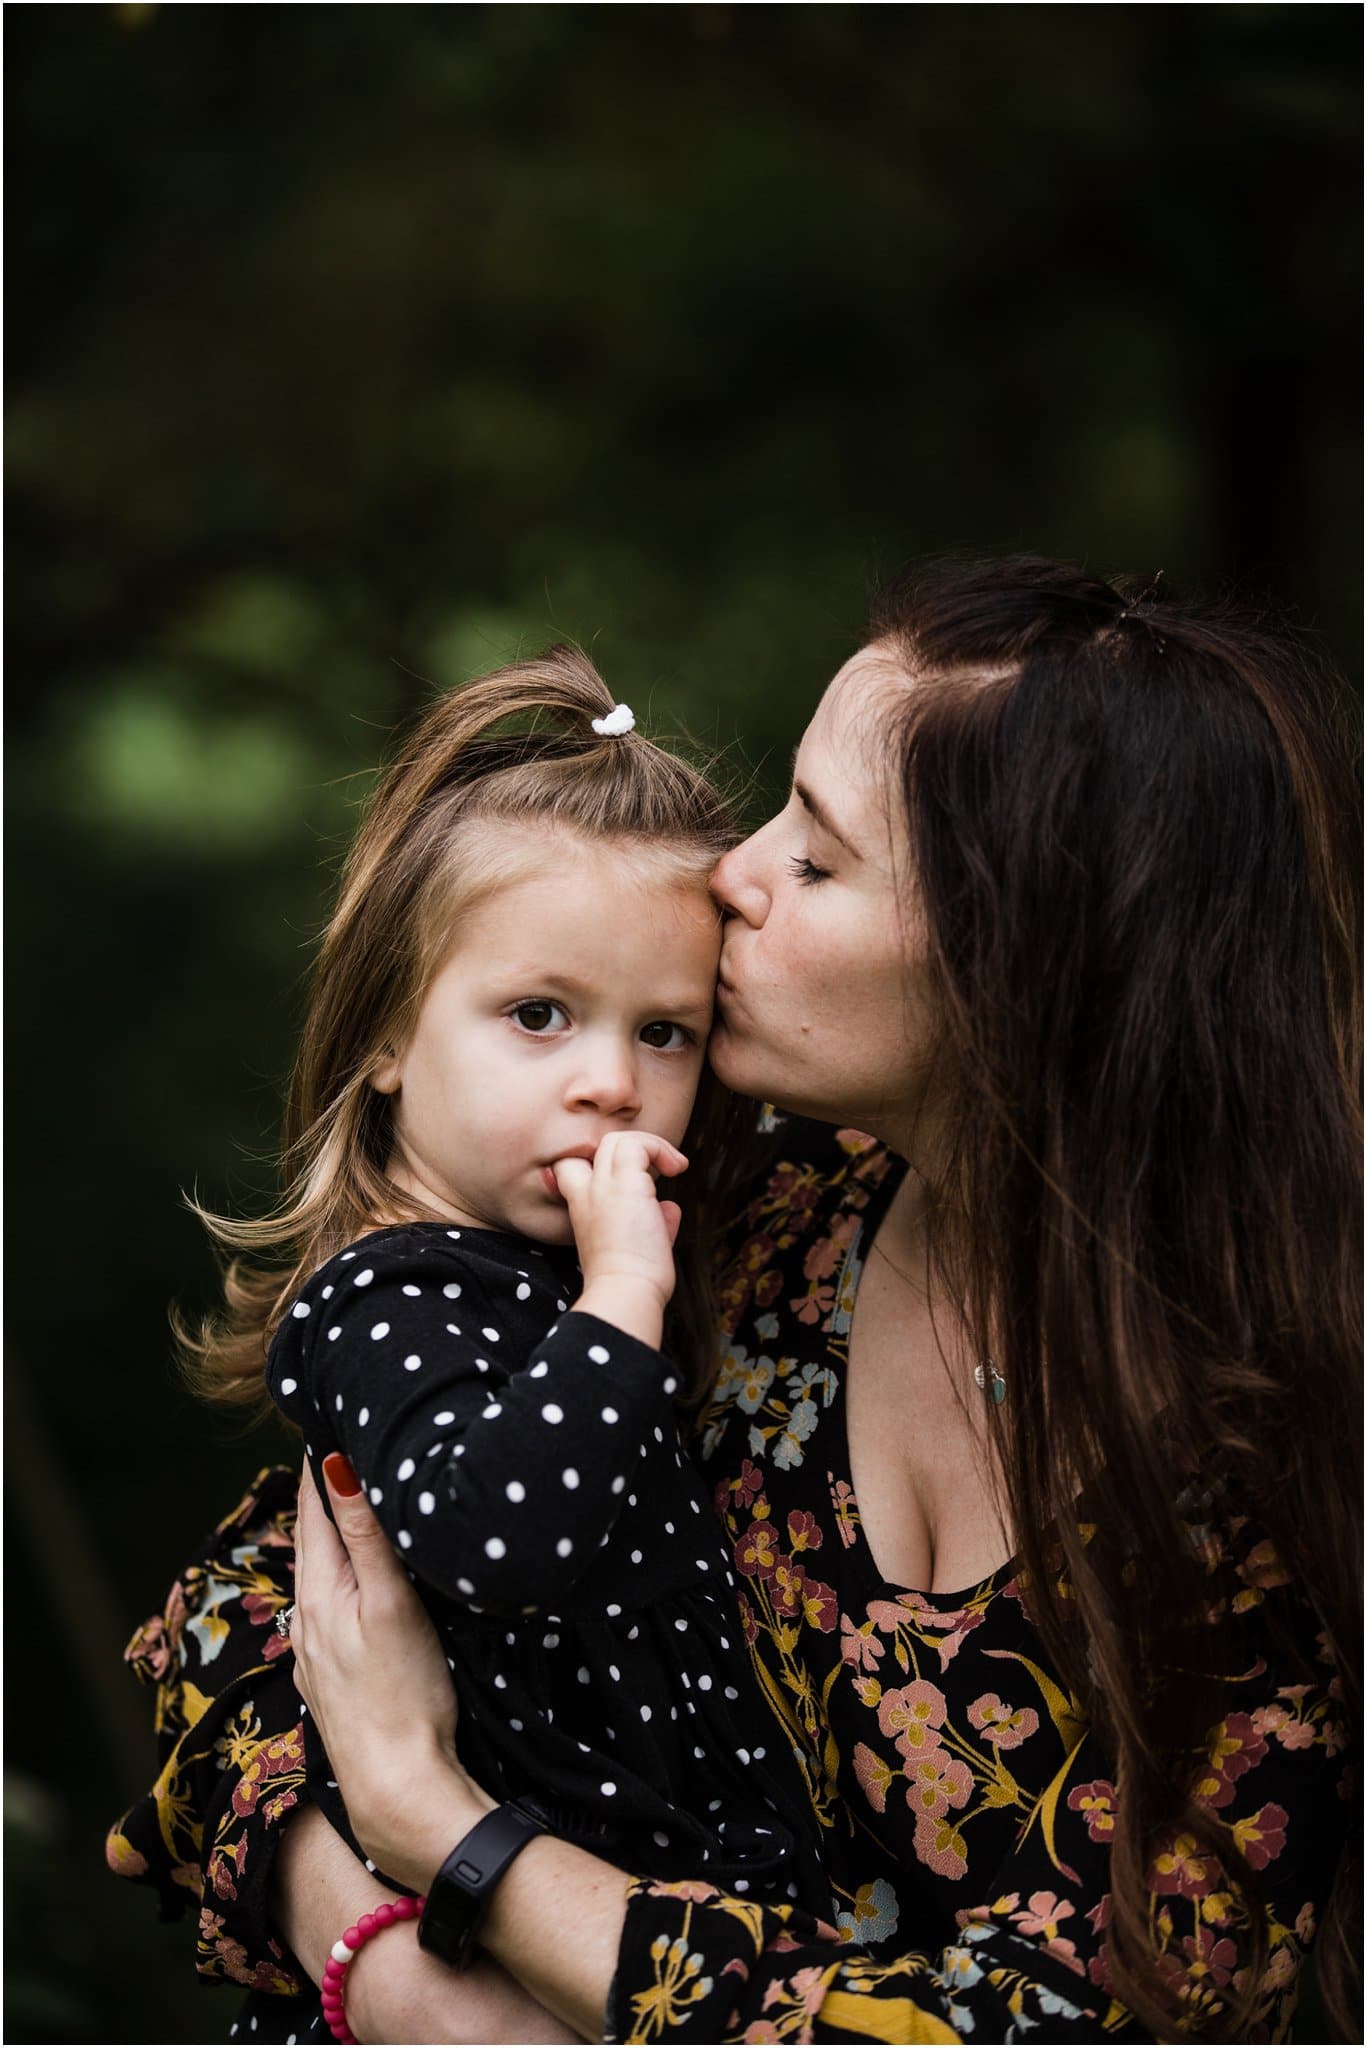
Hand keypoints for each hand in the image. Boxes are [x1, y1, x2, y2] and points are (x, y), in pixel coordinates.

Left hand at [292, 1456, 493, 1888]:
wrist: (399, 1789)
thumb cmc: (405, 1695)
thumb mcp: (391, 1604)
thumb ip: (366, 1537)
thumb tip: (336, 1466)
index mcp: (321, 1592)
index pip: (312, 1509)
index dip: (317, 1463)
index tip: (324, 1417)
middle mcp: (307, 1619)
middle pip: (311, 1540)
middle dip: (319, 1493)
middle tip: (332, 1444)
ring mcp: (316, 1654)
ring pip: (318, 1576)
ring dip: (328, 1536)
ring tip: (342, 1502)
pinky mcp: (332, 1680)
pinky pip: (327, 1610)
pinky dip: (337, 1578)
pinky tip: (350, 1584)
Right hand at [553, 1131, 686, 1337]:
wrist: (624, 1292)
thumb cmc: (631, 1281)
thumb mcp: (639, 1245)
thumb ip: (653, 1221)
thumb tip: (669, 1208)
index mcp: (582, 1209)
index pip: (571, 1168)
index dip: (598, 1164)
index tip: (629, 1182)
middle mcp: (588, 1193)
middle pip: (599, 1148)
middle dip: (632, 1149)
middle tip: (661, 1172)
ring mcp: (604, 1187)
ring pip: (617, 1139)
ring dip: (649, 1146)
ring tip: (673, 1167)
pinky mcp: (628, 1186)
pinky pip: (639, 1146)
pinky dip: (660, 1149)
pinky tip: (677, 1168)